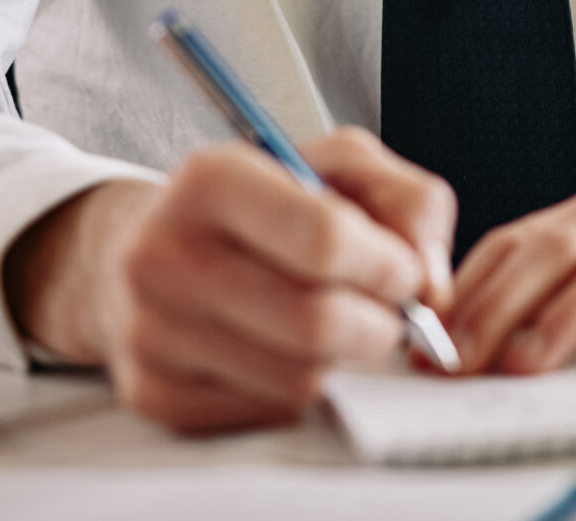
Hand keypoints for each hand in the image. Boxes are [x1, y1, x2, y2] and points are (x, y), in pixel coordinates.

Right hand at [4, 128, 454, 432]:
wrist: (144, 249)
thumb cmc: (260, 204)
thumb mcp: (340, 165)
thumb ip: (410, 202)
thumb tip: (430, 286)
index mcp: (211, 180)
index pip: (324, 239)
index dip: (388, 266)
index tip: (404, 273)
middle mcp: (163, 255)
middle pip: (314, 322)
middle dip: (379, 326)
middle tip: (389, 316)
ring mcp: (150, 330)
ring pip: (296, 378)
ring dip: (340, 360)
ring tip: (335, 325)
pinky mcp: (152, 392)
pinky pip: (265, 412)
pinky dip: (297, 389)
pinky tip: (287, 352)